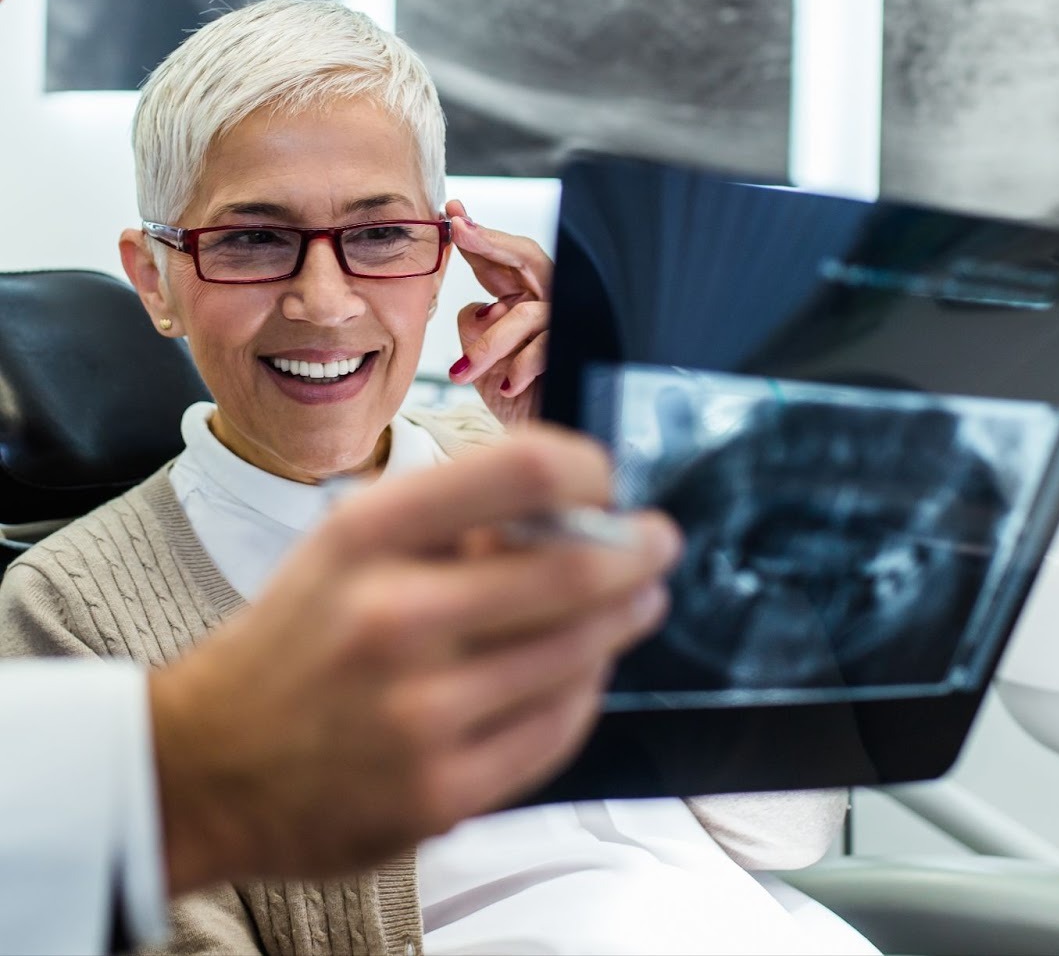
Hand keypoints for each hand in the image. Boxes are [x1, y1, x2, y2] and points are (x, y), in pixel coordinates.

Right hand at [149, 426, 678, 895]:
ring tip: (637, 601)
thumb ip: (451, 520)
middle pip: (576, 566)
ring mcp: (420, 712)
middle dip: (638, 549)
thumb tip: (575, 500)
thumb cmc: (295, 642)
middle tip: (658, 542)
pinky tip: (585, 671)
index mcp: (367, 536)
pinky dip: (585, 690)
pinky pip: (559, 727)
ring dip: (623, 618)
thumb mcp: (344, 547)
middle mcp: (393, 617)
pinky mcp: (442, 791)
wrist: (199, 771)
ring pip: (580, 651)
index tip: (606, 480)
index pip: (524, 471)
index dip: (590, 469)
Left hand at [445, 201, 553, 426]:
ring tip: (463, 373)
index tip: (451, 212)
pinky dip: (519, 368)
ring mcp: (564, 323)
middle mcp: (547, 302)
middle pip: (526, 258)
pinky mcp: (573, 349)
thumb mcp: (478, 356)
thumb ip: (474, 324)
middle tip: (459, 228)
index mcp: (522, 297)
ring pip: (524, 314)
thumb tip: (479, 309)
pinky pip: (543, 348)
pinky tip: (504, 385)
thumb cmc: (513, 393)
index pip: (498, 259)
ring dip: (490, 345)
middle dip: (490, 240)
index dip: (475, 235)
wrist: (541, 432)